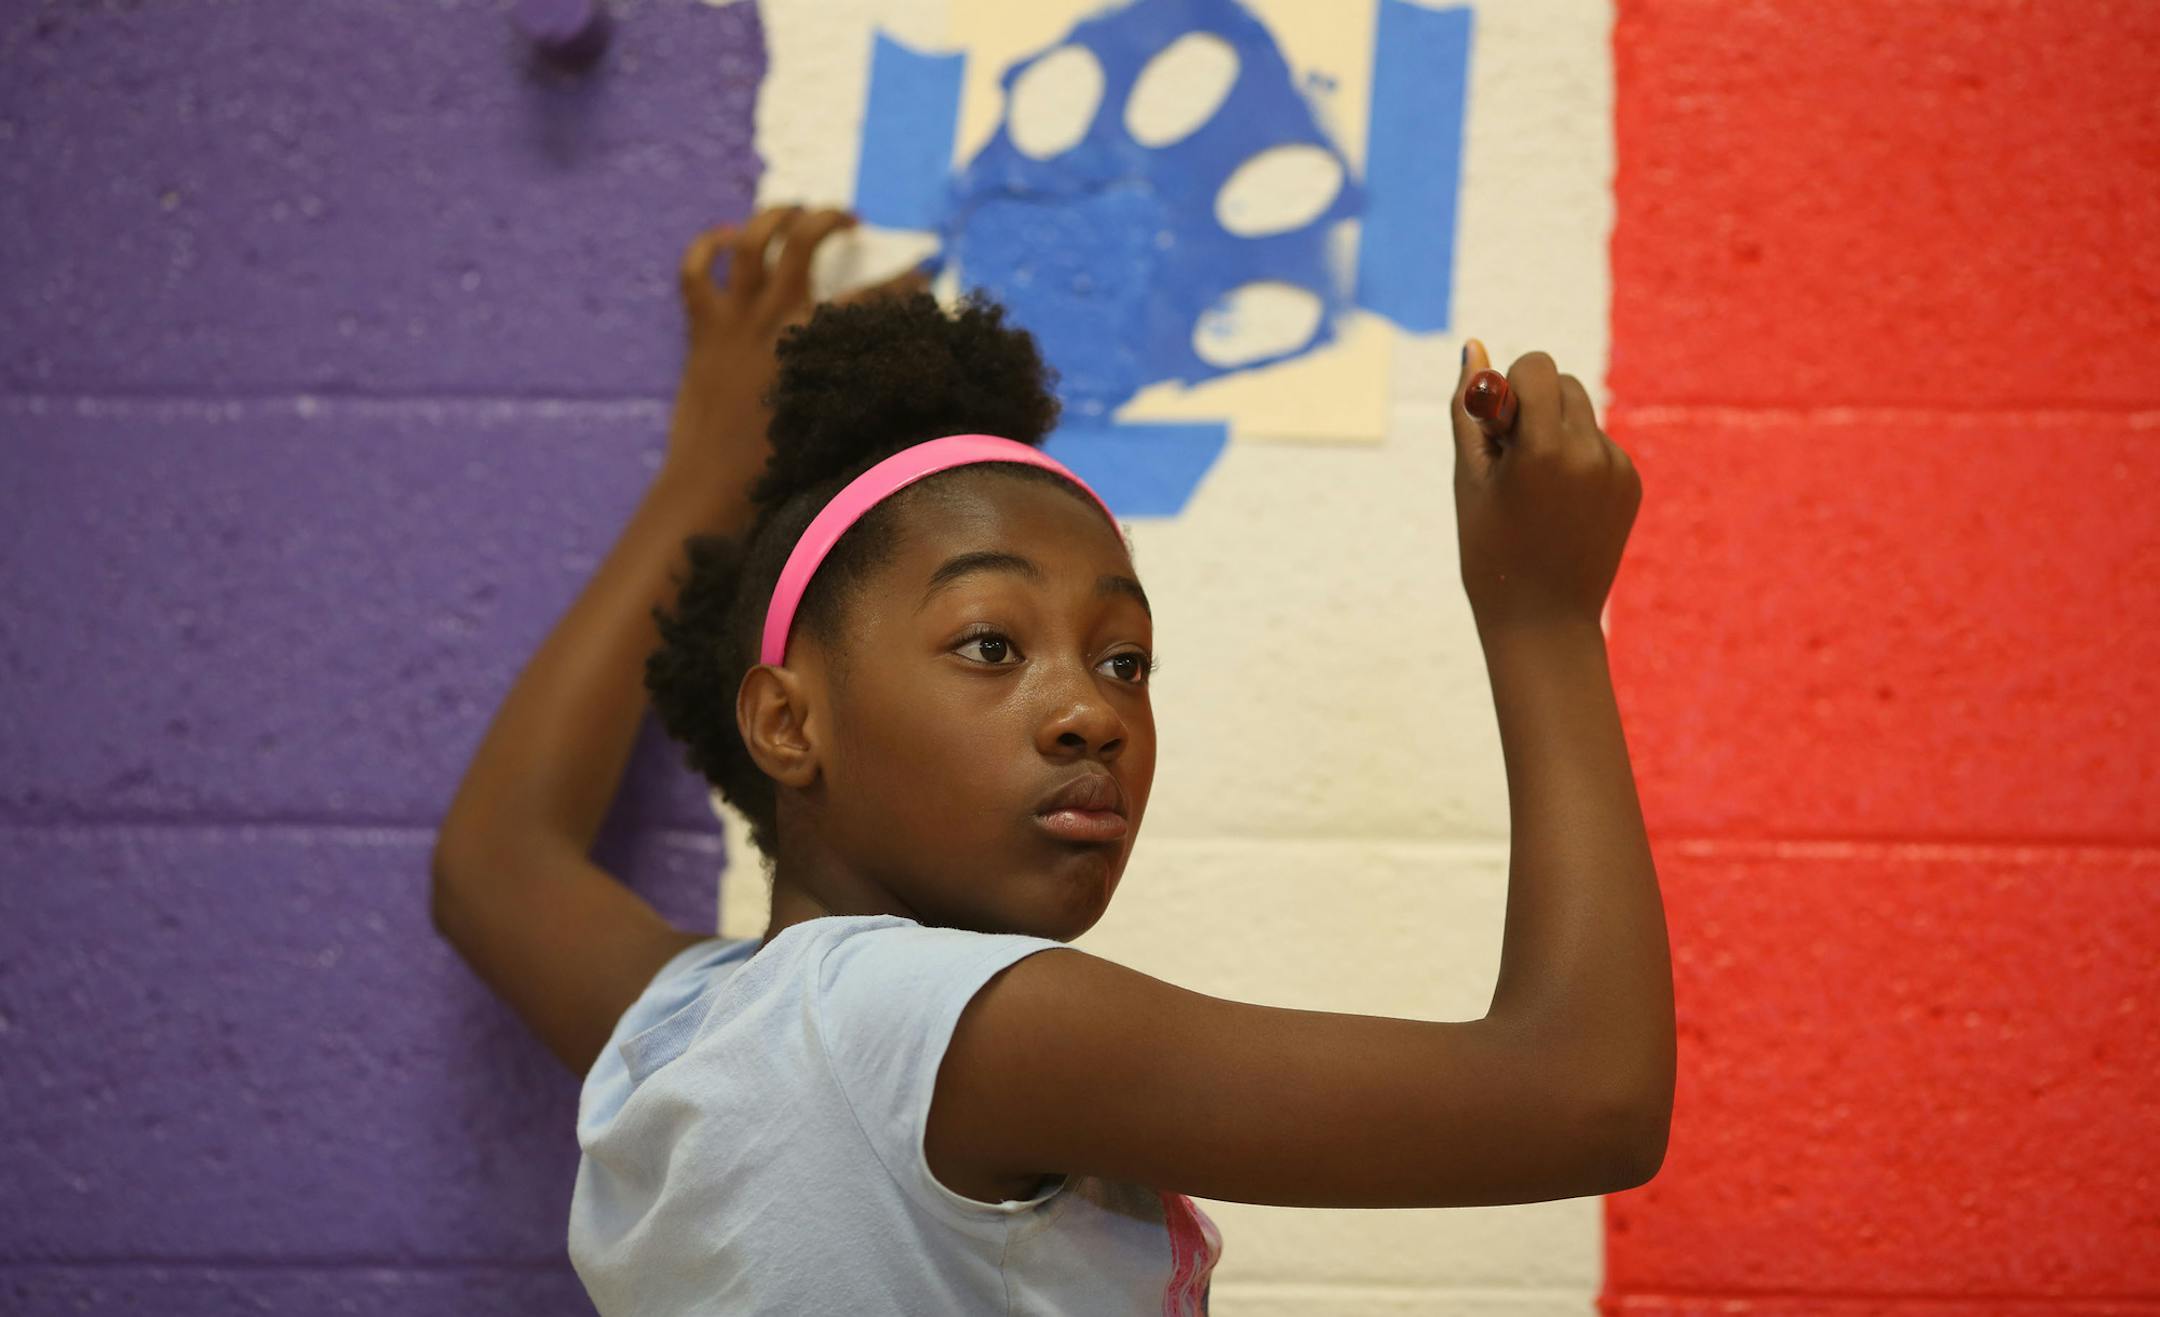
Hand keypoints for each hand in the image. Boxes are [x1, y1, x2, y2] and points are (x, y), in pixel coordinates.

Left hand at [662, 204, 929, 481]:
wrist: (711, 486)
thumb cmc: (778, 471)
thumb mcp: (832, 426)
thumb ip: (856, 392)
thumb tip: (890, 380)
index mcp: (815, 344)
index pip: (872, 298)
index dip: (904, 283)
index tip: (923, 275)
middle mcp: (775, 319)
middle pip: (804, 241)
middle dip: (829, 219)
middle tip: (849, 220)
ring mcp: (735, 320)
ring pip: (750, 241)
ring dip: (773, 216)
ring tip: (793, 210)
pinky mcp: (703, 332)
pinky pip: (695, 273)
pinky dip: (705, 247)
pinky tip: (724, 237)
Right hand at [1449, 339, 1641, 633]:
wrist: (1542, 619)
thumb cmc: (1490, 548)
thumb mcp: (1469, 477)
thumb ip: (1470, 407)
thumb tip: (1474, 346)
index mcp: (1544, 448)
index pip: (1538, 367)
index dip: (1510, 386)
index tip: (1497, 424)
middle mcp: (1590, 452)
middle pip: (1563, 383)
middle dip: (1534, 403)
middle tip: (1512, 456)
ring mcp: (1616, 469)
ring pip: (1582, 413)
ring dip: (1556, 429)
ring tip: (1535, 484)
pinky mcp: (1631, 483)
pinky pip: (1599, 444)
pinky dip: (1577, 458)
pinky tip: (1560, 504)